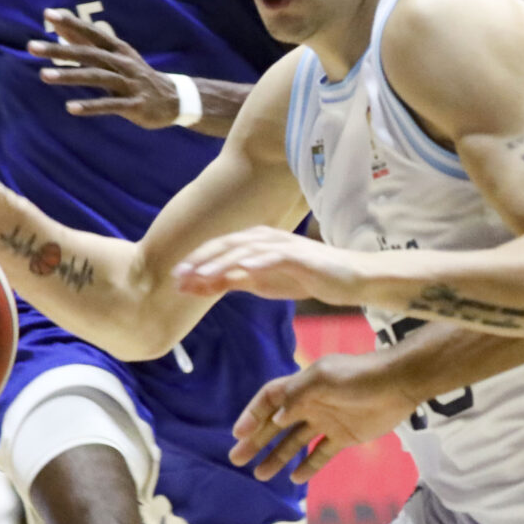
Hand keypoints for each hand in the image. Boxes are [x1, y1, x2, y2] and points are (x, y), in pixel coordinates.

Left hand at [30, 10, 183, 127]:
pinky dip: (90, 106)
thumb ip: (87, 42)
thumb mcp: (116, 56)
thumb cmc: (136, 75)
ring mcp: (129, 83)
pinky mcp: (134, 105)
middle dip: (59, 50)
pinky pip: (110, 106)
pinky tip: (70, 108)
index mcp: (117, 49)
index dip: (71, 23)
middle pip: (88, 53)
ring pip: (97, 77)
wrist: (174, 99)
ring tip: (43, 76)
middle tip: (31, 47)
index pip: (91, 33)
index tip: (48, 14)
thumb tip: (61, 25)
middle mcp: (123, 63)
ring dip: (69, 76)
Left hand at [175, 228, 363, 305]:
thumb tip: (200, 285)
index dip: (196, 261)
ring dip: (222, 262)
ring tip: (202, 276)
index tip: (175, 276)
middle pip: (227, 245)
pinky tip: (244, 268)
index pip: (219, 248)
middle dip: (201, 260)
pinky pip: (276, 256)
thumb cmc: (305, 278)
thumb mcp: (262, 283)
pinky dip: (259, 261)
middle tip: (179, 275)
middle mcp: (266, 238)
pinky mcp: (301, 256)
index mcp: (254, 242)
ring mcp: (283, 245)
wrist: (348, 278)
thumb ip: (234, 281)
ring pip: (246, 250)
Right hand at [231, 352, 418, 481]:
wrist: (399, 383)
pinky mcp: (345, 436)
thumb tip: (275, 420)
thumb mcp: (324, 379)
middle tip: (237, 459)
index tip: (239, 434)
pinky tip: (295, 479)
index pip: (269, 400)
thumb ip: (297, 396)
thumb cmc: (360, 376)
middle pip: (276, 425)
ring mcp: (327, 421)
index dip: (253, 415)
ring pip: (295, 442)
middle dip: (256, 441)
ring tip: (260, 475)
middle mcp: (311, 404)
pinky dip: (309, 466)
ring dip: (277, 457)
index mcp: (303, 385)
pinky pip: (321, 454)